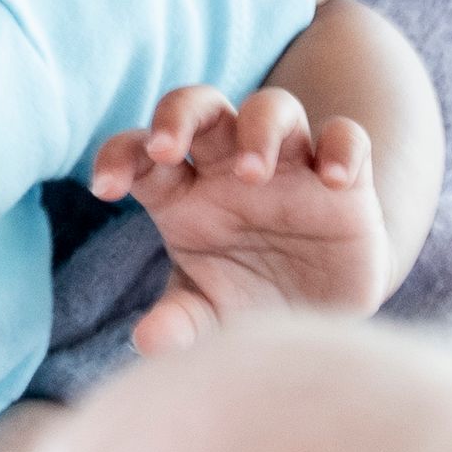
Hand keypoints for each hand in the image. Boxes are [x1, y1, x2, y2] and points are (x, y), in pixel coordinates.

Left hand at [95, 83, 406, 349]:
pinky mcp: (345, 181)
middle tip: (167, 148)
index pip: (141, 153)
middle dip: (179, 115)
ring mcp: (289, 167)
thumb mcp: (210, 319)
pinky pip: (346, 136)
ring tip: (252, 173)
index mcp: (184, 195)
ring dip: (259, 128)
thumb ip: (180, 324)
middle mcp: (229, 169)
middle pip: (200, 107)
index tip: (106, 189)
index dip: (119, 157)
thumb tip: (147, 344)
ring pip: (272, 107)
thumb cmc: (249, 304)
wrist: (326, 318)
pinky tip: (334, 182)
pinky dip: (341, 148)